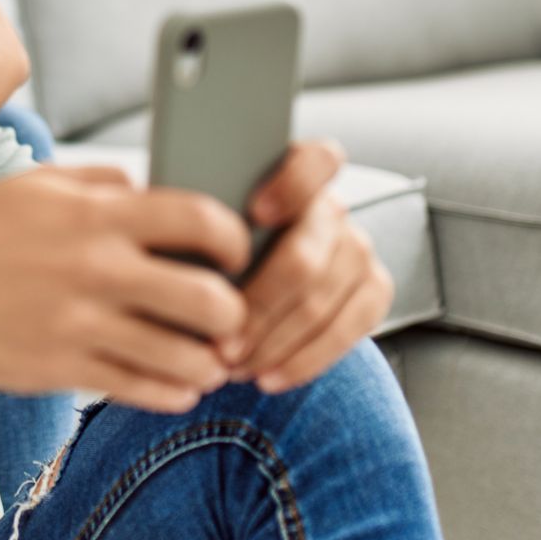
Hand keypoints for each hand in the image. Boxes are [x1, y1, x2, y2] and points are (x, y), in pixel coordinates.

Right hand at [0, 167, 252, 412]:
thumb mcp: (42, 184)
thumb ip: (106, 184)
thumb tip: (158, 191)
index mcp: (99, 215)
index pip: (205, 221)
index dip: (237, 242)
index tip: (235, 257)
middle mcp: (98, 269)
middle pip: (212, 300)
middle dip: (235, 315)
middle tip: (229, 320)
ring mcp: (80, 325)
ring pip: (185, 358)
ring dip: (209, 363)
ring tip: (207, 360)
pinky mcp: (60, 370)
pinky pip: (142, 391)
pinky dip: (173, 392)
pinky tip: (175, 383)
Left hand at [219, 140, 393, 393]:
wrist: (243, 290)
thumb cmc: (206, 252)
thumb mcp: (197, 227)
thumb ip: (197, 220)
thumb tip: (166, 230)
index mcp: (293, 175)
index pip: (315, 162)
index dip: (292, 185)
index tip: (255, 213)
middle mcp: (332, 210)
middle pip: (305, 256)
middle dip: (258, 307)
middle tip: (219, 342)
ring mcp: (357, 249)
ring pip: (320, 301)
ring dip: (272, 342)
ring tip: (229, 365)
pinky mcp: (374, 290)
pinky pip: (348, 331)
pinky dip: (303, 361)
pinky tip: (268, 377)